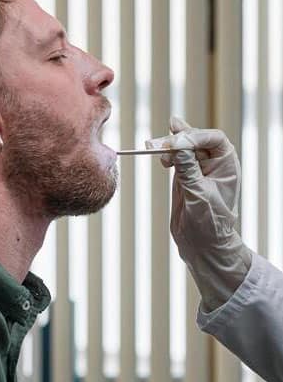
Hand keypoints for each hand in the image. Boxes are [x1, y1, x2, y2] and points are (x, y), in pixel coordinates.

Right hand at [160, 115, 251, 310]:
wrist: (203, 246)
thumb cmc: (209, 223)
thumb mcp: (198, 193)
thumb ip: (188, 167)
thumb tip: (178, 143)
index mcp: (227, 164)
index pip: (213, 138)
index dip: (195, 135)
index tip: (177, 143)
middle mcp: (215, 163)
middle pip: (196, 138)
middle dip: (177, 139)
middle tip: (159, 146)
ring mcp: (199, 168)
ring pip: (183, 146)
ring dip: (168, 145)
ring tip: (154, 149)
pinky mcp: (185, 176)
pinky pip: (176, 158)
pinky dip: (166, 154)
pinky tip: (159, 153)